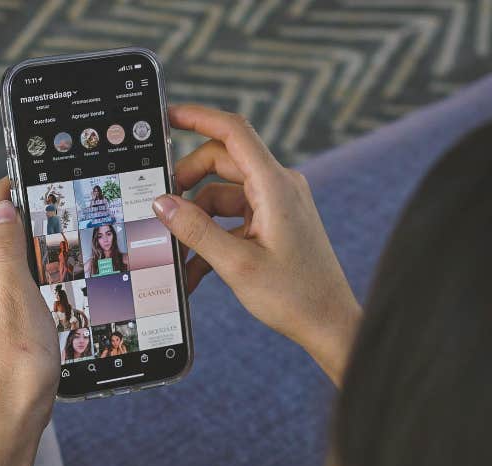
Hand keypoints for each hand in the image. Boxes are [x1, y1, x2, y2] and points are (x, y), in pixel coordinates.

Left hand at [0, 177, 59, 448]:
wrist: (13, 419)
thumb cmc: (19, 368)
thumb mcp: (19, 301)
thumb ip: (8, 251)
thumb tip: (2, 207)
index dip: (9, 186)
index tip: (36, 170)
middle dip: (22, 208)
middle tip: (58, 197)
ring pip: (5, 254)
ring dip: (29, 238)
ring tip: (61, 227)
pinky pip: (13, 278)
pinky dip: (32, 265)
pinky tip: (55, 271)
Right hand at [154, 103, 361, 382]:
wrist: (329, 323)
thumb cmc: (294, 296)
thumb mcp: (237, 265)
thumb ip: (196, 231)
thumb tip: (163, 204)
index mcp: (275, 186)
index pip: (233, 132)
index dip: (198, 117)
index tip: (168, 116)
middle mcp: (279, 187)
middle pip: (222, 163)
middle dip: (188, 184)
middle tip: (162, 210)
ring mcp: (278, 206)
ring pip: (223, 196)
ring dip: (197, 222)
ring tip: (177, 255)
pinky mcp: (275, 226)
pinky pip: (235, 220)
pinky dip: (214, 238)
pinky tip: (196, 270)